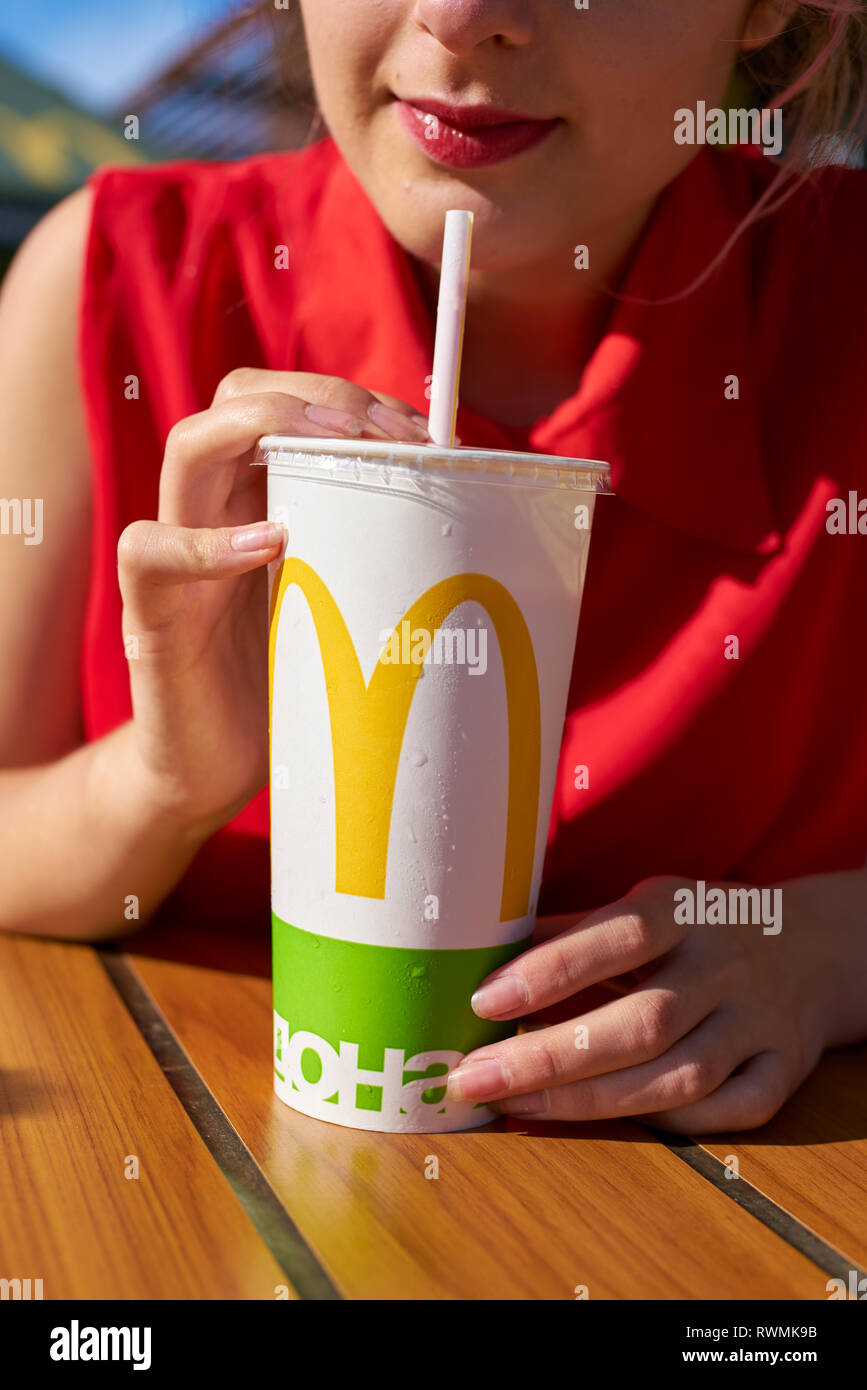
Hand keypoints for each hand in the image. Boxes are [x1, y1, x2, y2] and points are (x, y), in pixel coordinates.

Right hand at [117, 368, 429, 830]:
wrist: (214, 769)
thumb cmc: (285, 684)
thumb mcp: (340, 605)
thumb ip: (373, 558)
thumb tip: (473, 531)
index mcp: (254, 500)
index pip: (281, 402)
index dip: (344, 397)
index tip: (417, 428)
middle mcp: (209, 512)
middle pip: (233, 397)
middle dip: (313, 396)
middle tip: (384, 432)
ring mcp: (176, 558)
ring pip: (186, 448)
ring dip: (262, 429)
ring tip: (336, 449)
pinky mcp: (153, 617)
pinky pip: (151, 553)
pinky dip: (205, 542)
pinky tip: (268, 544)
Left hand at [445, 870, 866, 1132]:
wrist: (816, 945)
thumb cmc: (700, 926)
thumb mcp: (646, 904)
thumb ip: (574, 931)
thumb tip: (483, 952)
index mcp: (684, 910)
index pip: (617, 937)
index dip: (550, 972)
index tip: (484, 1001)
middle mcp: (725, 965)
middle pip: (641, 1023)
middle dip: (550, 1058)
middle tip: (474, 1078)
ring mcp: (760, 1022)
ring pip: (680, 1078)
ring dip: (591, 1102)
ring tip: (514, 1106)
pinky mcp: (786, 1069)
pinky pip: (730, 1111)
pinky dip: (671, 1124)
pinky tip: (609, 1120)